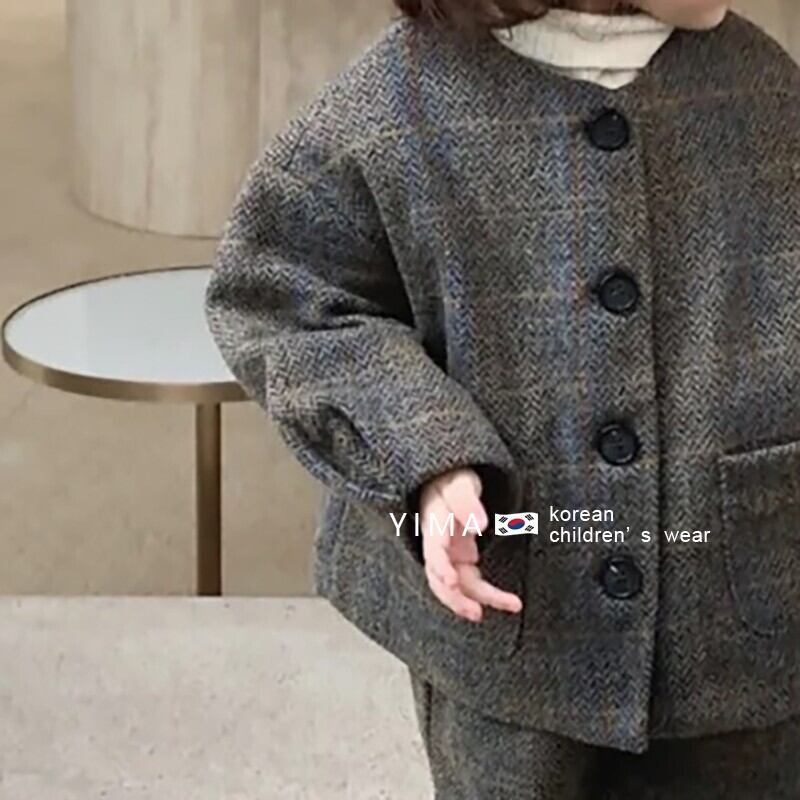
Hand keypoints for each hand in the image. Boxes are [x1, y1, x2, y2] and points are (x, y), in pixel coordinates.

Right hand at [419, 467, 522, 622]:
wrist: (449, 480)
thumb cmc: (452, 480)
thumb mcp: (460, 483)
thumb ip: (467, 502)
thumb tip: (481, 525)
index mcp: (433, 524)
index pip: (433, 549)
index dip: (440, 567)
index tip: (451, 581)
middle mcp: (437, 545)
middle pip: (439, 577)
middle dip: (455, 597)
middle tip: (475, 612)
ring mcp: (449, 555)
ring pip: (457, 585)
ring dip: (477, 600)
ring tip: (510, 605)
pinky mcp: (462, 560)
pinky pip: (471, 583)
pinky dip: (488, 595)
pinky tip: (509, 602)